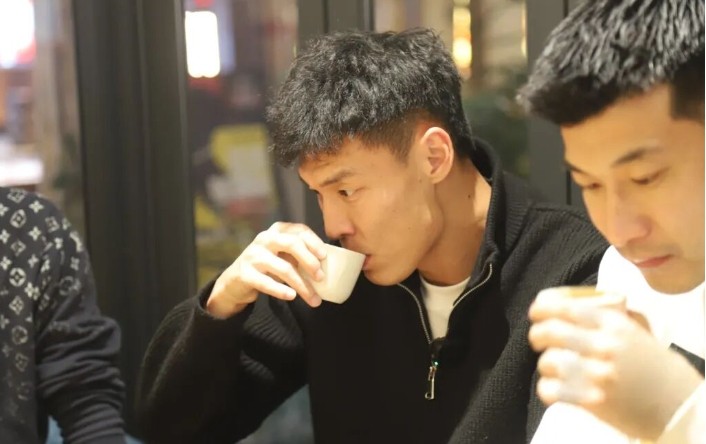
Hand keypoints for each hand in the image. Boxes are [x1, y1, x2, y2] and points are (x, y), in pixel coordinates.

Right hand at [206, 222, 327, 317]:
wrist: (235, 281)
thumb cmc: (267, 267)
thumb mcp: (282, 255)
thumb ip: (300, 255)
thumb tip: (329, 267)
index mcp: (277, 231)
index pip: (299, 230)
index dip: (314, 242)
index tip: (324, 256)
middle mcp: (264, 239)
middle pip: (291, 244)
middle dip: (309, 261)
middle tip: (321, 277)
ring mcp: (253, 255)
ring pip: (283, 268)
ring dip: (302, 285)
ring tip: (313, 299)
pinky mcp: (244, 273)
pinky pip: (266, 283)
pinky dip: (281, 290)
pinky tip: (292, 296)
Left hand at [528, 296, 703, 439]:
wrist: (678, 406)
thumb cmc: (655, 367)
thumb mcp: (638, 331)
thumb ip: (611, 315)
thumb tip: (576, 302)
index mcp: (614, 324)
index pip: (566, 307)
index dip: (542, 308)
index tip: (536, 312)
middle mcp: (604, 345)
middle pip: (550, 331)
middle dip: (536, 334)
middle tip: (538, 339)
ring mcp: (597, 373)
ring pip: (547, 361)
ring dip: (546, 364)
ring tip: (555, 367)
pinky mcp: (591, 400)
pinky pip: (549, 389)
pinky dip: (547, 388)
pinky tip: (556, 387)